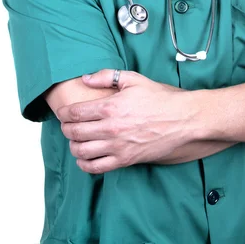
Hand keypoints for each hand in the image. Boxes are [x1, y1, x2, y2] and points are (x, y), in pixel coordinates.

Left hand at [57, 70, 197, 173]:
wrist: (182, 119)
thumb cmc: (159, 98)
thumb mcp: (134, 79)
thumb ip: (107, 76)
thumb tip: (86, 79)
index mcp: (110, 107)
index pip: (74, 113)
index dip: (63, 113)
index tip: (63, 112)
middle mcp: (110, 128)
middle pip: (74, 132)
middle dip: (66, 128)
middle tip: (67, 124)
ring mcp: (117, 147)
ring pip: (81, 151)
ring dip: (73, 145)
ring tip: (76, 139)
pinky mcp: (125, 160)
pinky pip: (96, 167)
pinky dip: (85, 164)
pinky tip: (85, 157)